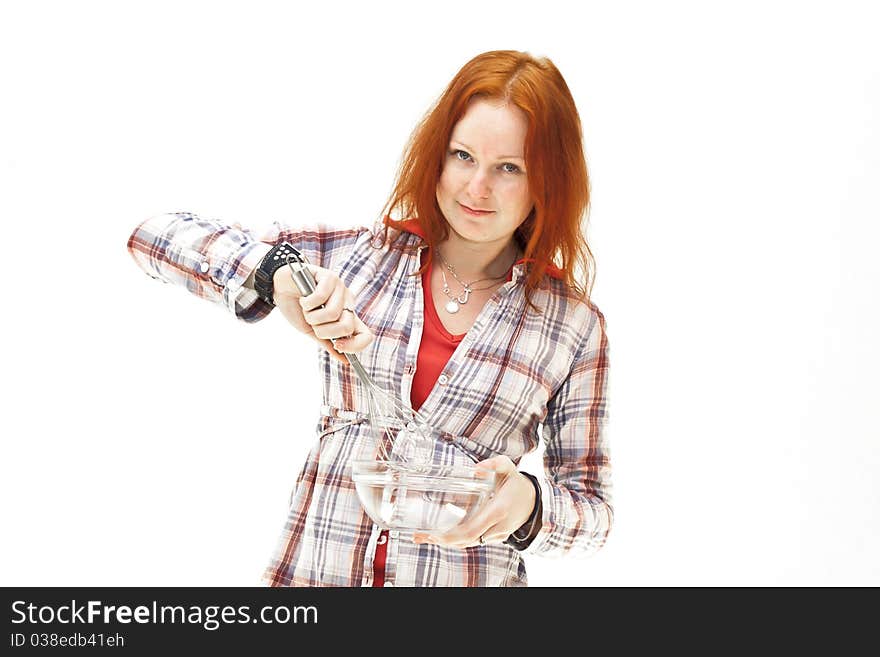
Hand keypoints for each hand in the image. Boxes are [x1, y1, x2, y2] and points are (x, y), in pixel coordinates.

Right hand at [271, 264, 373, 364]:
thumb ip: (327, 342)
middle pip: (347, 327)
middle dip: (323, 331)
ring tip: (306, 308)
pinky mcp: (329, 277)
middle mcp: (347, 302)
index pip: (365, 335)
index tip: (336, 345)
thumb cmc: (296, 308)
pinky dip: (307, 302)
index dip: (354, 346)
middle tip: (312, 322)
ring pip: (332, 313)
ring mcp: (340, 288)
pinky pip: (321, 296)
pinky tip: (303, 298)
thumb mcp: (311, 330)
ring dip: (312, 315)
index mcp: (347, 317)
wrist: (279, 288)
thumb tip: (345, 360)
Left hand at [413, 455, 536, 547]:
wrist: (534, 501)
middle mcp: (497, 527)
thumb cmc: (518, 484)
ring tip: (424, 537)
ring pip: (469, 543)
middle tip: (421, 536)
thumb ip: (495, 464)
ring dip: (447, 542)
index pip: (473, 530)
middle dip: (444, 541)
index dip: (453, 535)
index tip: (437, 534)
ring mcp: (496, 535)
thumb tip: (477, 468)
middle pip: (467, 540)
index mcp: (498, 511)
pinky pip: (474, 541)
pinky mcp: (494, 537)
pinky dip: (457, 540)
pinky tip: (440, 537)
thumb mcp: (508, 468)